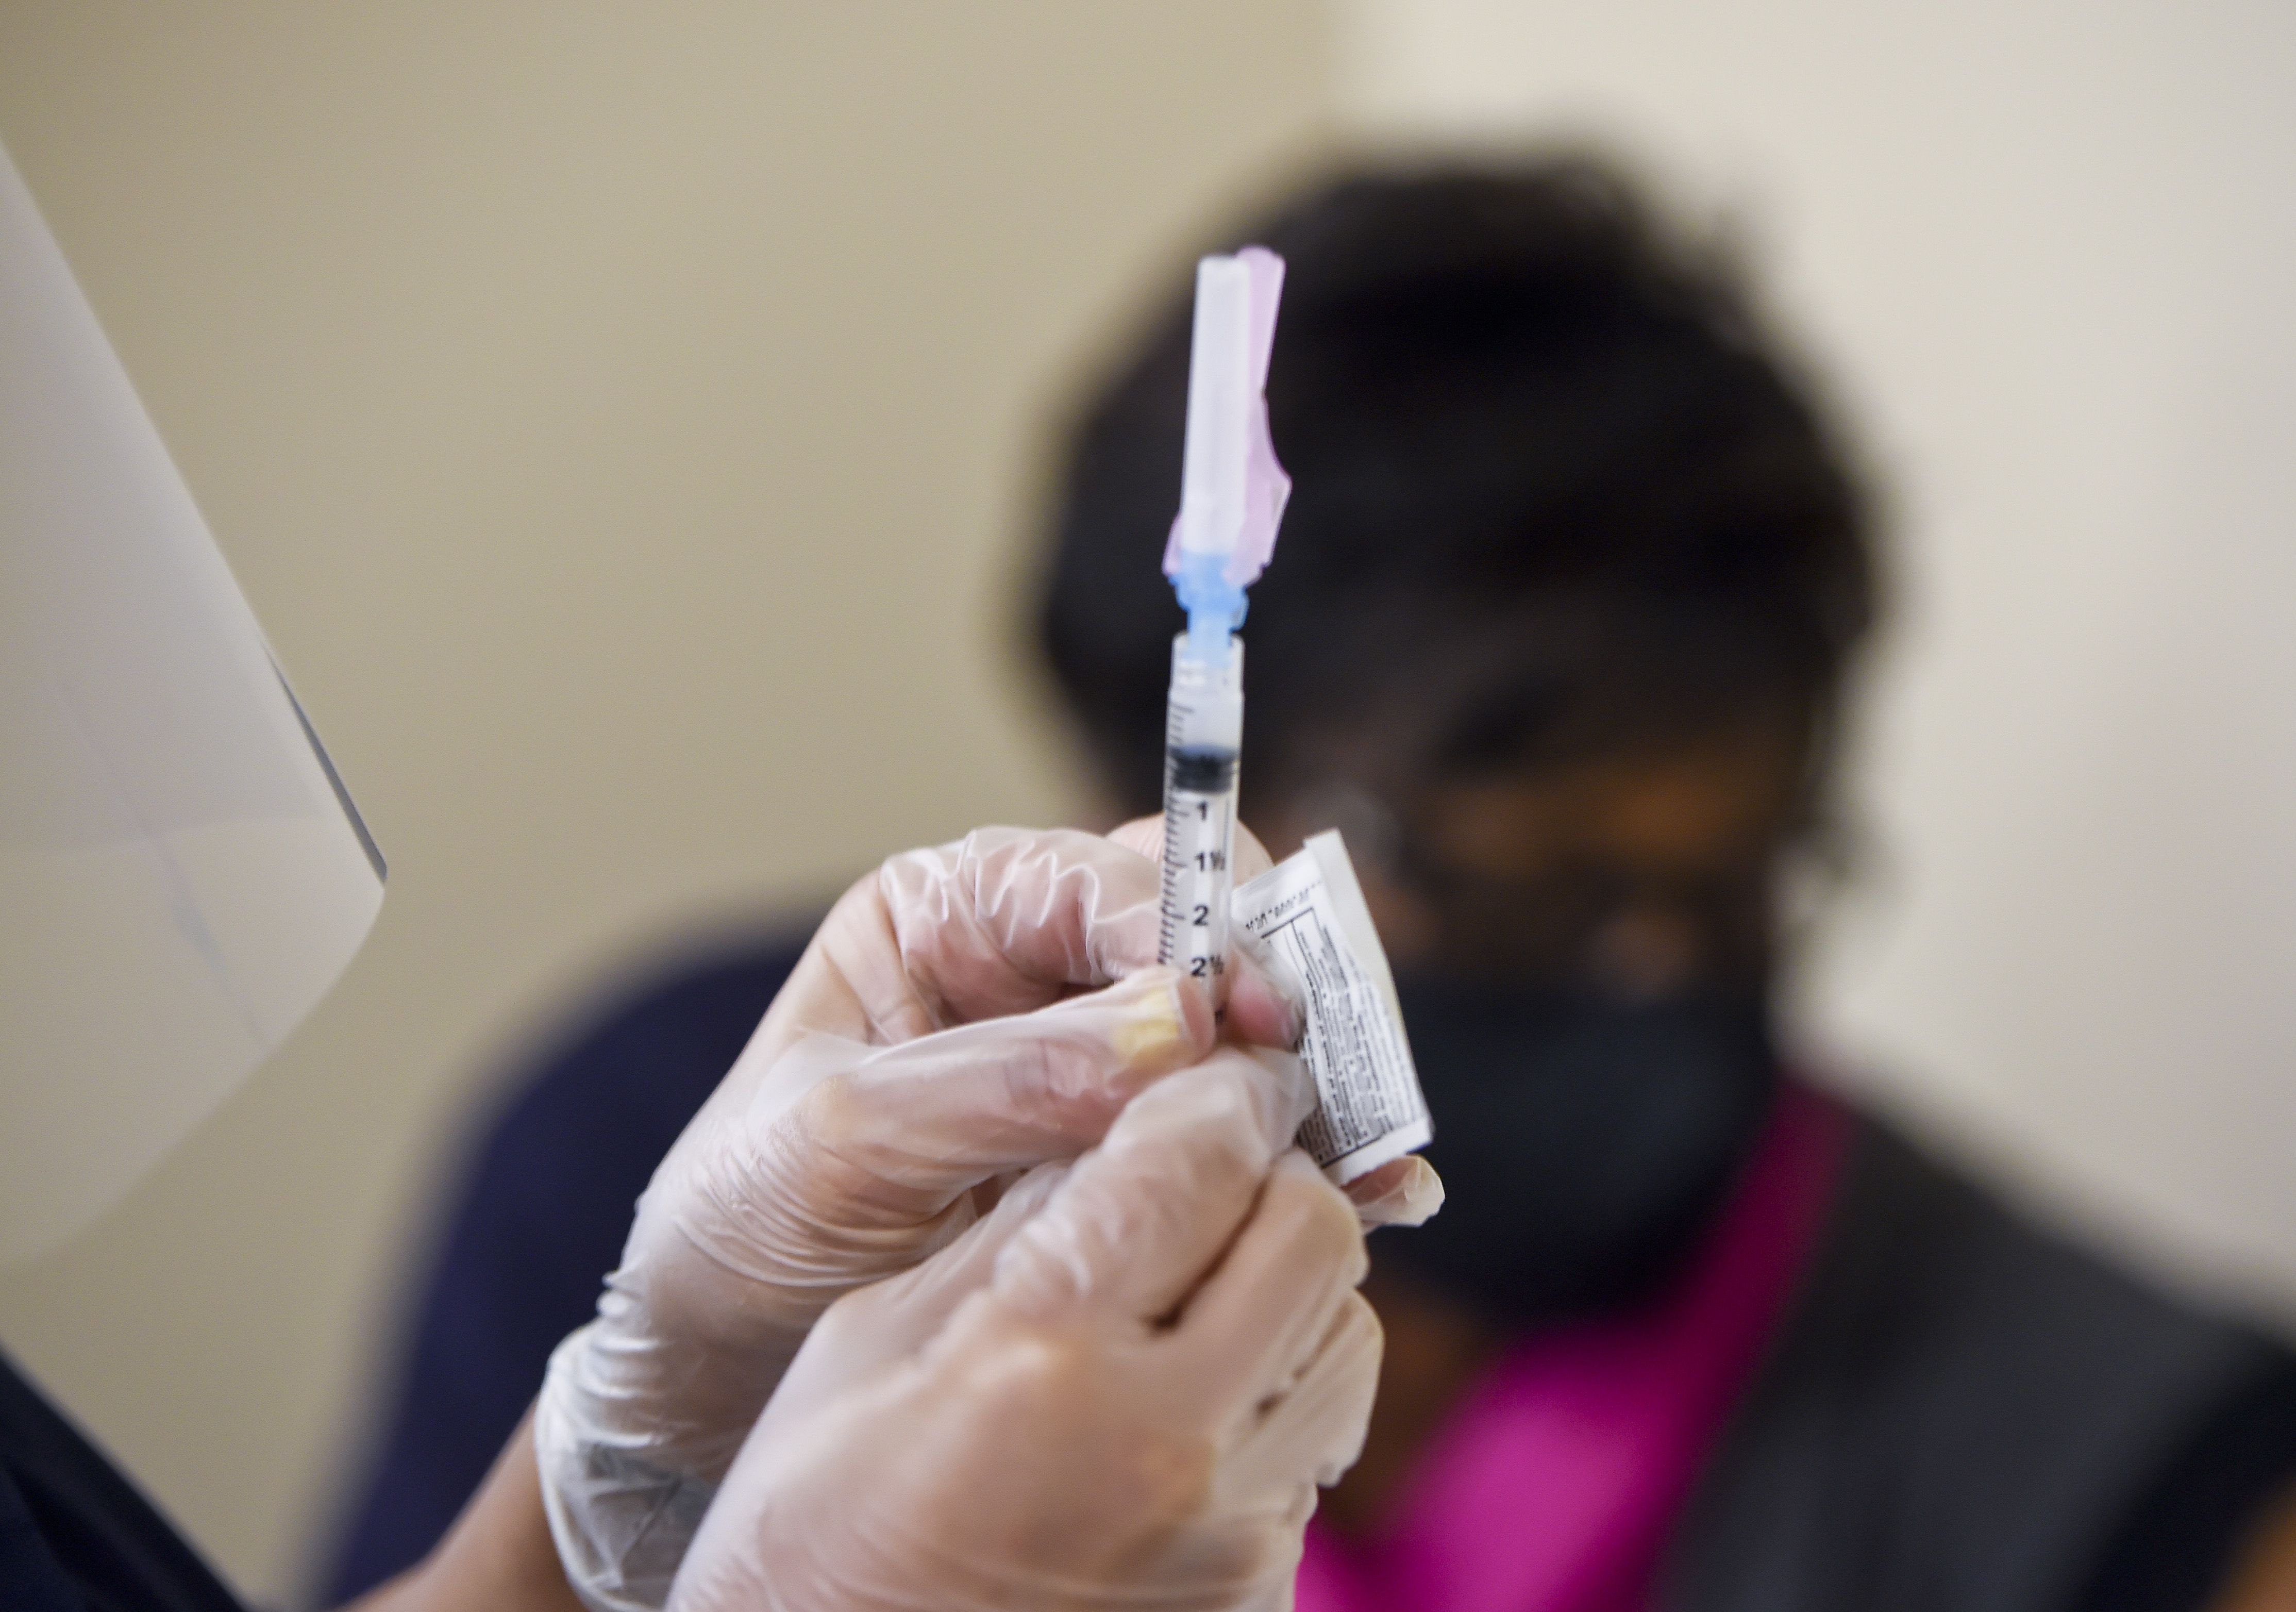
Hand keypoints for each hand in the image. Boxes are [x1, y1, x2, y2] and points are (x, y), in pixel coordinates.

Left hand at [535, 827, 1297, 1609]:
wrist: (716, 1372)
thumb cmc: (743, 1228)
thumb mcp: (841, 1144)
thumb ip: (998, 1083)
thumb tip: (1170, 1033)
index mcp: (953, 916)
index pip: (1102, 878)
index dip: (1186, 931)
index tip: (1232, 1009)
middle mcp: (1041, 972)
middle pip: (1208, 933)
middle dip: (1272, 996)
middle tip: (1318, 1075)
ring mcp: (1103, 1072)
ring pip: (1246, 1038)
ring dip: (1314, 1083)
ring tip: (1370, 1151)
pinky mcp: (1141, 1164)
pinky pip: (1249, 1136)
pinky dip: (1312, 1159)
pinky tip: (1374, 1197)